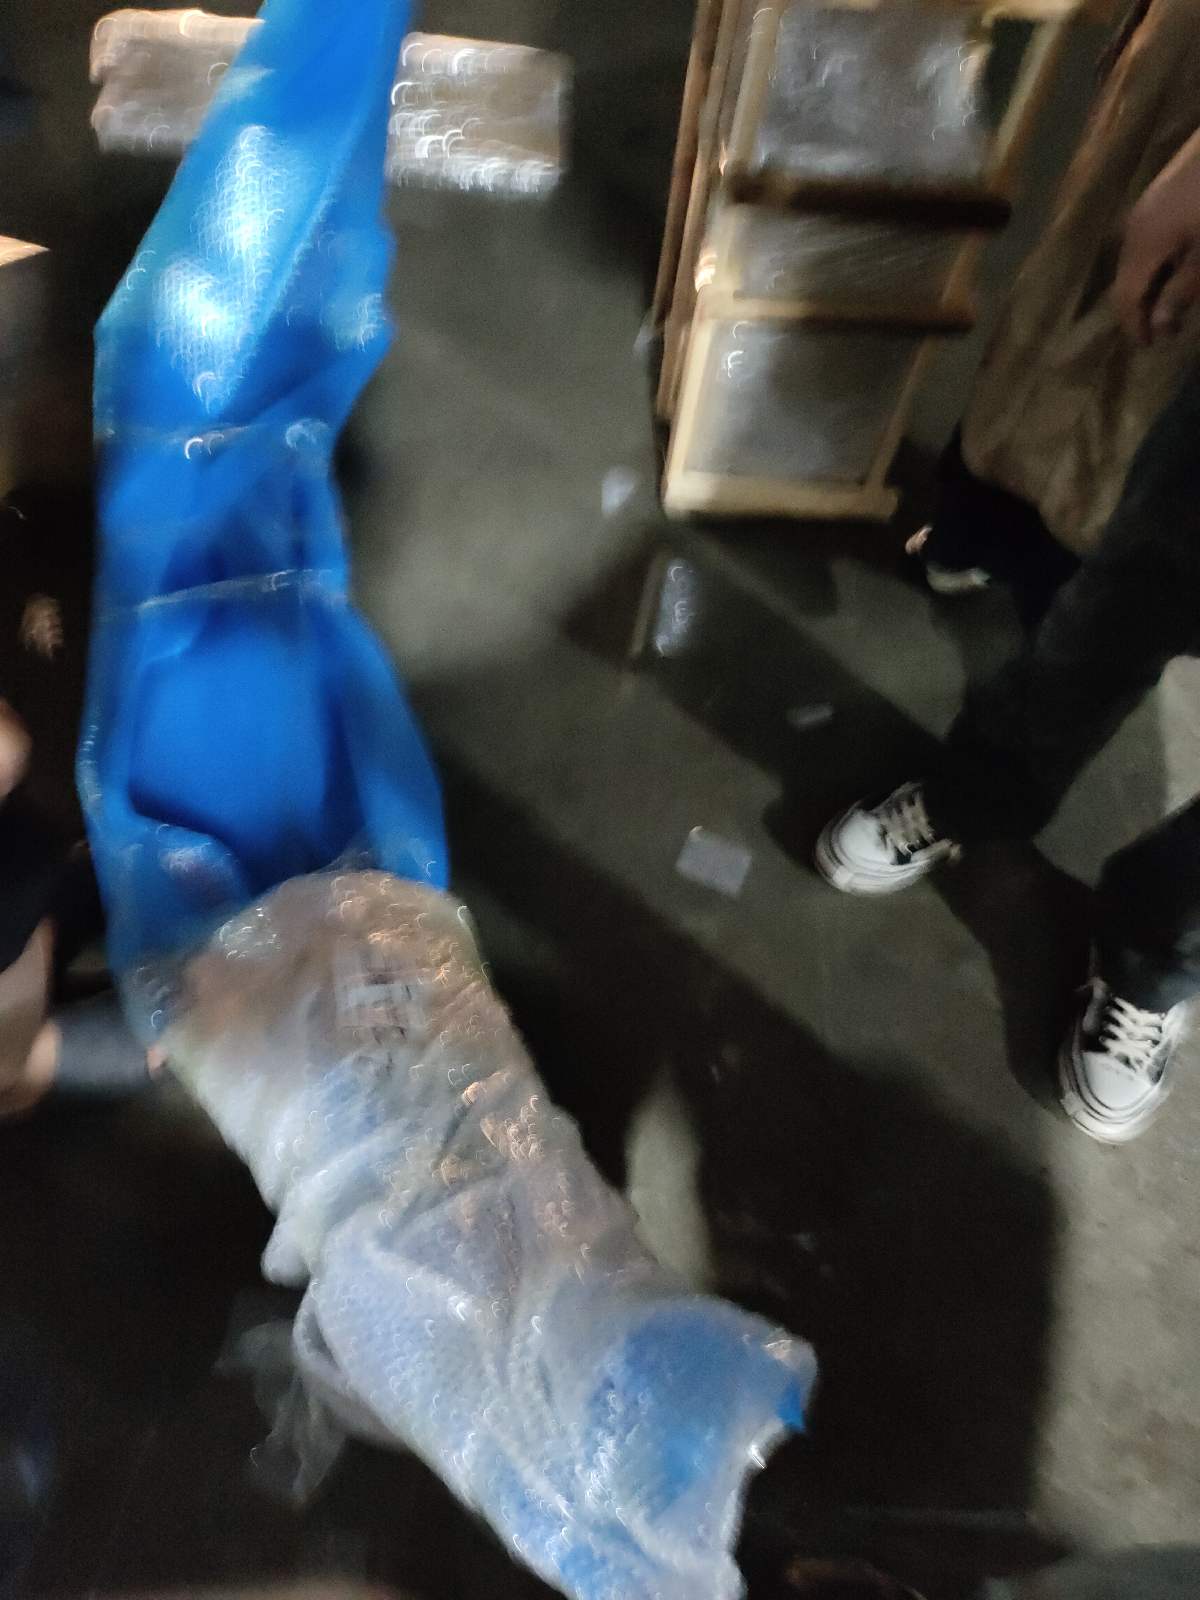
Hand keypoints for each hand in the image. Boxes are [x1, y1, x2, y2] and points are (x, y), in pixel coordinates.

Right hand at [1114, 128, 1199, 345]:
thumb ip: (1182, 292)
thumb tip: (1159, 327)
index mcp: (1142, 247)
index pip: (1125, 298)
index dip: (1134, 325)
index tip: (1150, 346)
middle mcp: (1134, 229)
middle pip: (1126, 279)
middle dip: (1141, 307)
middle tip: (1164, 327)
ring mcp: (1144, 208)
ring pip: (1136, 259)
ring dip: (1150, 283)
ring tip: (1173, 298)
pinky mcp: (1160, 194)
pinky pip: (1147, 239)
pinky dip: (1158, 261)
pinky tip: (1179, 262)